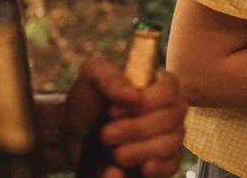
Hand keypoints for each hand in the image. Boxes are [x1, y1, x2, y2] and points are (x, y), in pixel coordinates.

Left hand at [64, 57, 186, 177]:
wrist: (76, 134)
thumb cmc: (89, 101)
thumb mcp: (91, 79)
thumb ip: (109, 77)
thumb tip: (134, 95)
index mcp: (158, 83)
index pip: (169, 88)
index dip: (146, 101)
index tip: (114, 111)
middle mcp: (171, 108)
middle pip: (170, 118)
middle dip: (135, 129)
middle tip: (105, 134)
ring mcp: (171, 135)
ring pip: (170, 144)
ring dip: (140, 151)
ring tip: (114, 154)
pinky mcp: (166, 161)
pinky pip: (171, 167)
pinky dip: (154, 170)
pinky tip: (138, 169)